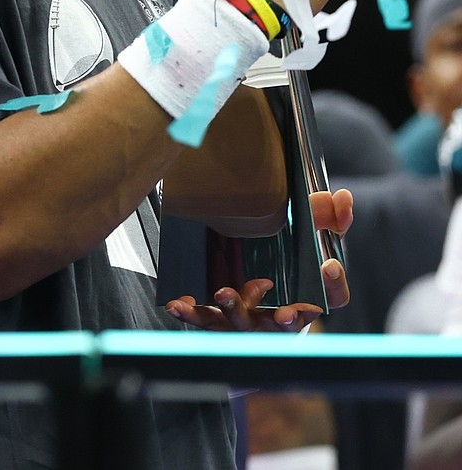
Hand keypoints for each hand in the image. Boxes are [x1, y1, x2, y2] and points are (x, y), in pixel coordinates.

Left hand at [164, 187, 352, 330]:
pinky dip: (192, 313)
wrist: (253, 294)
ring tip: (225, 293)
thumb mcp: (308, 240)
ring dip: (236, 310)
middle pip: (289, 322)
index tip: (329, 266)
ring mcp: (251, 322)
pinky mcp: (222, 322)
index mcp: (309, 298)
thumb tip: (341, 196)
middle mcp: (282, 317)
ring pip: (245, 323)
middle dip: (289, 318)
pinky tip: (178, 303)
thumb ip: (326, 218)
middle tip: (286, 313)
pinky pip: (206, 320)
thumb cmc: (287, 267)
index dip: (334, 286)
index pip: (331, 298)